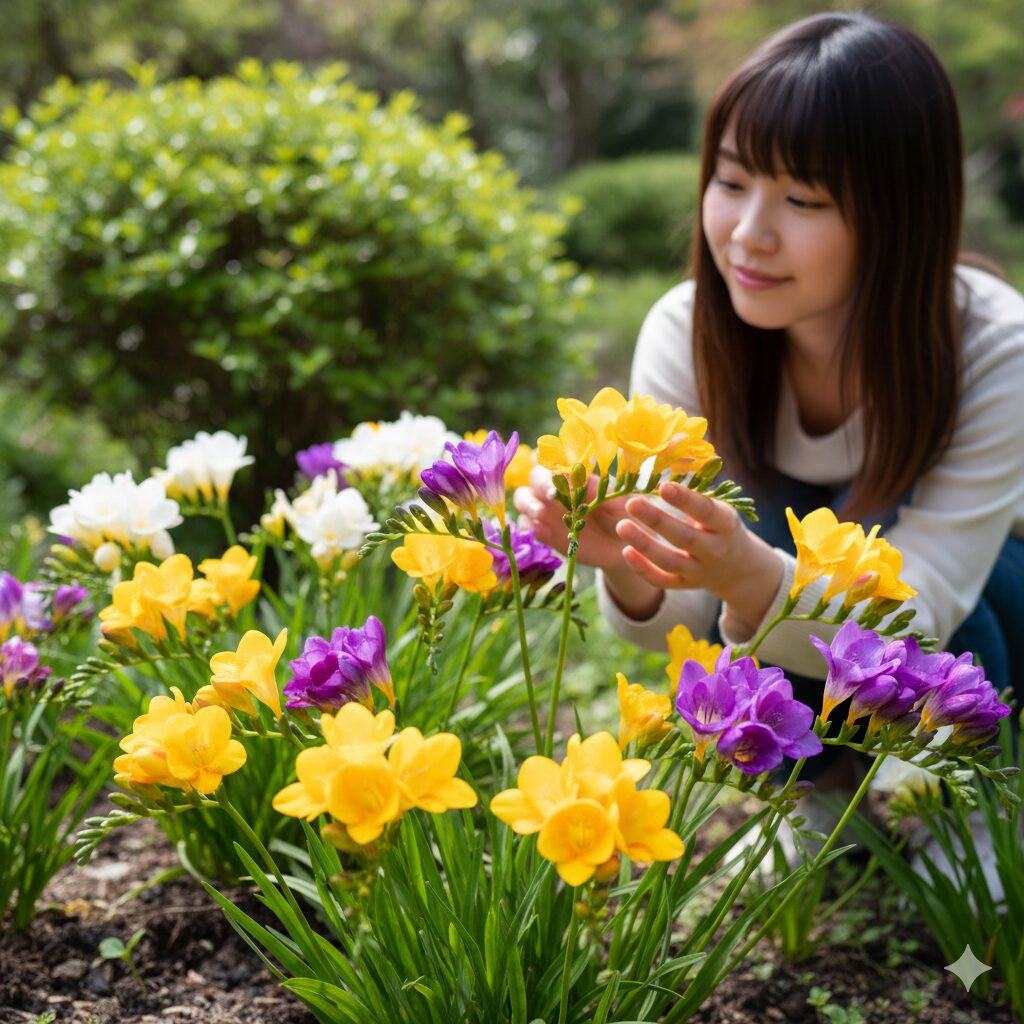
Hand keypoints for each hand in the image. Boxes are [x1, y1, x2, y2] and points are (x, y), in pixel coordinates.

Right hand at [512, 467, 629, 570]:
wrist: (622, 545)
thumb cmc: (623, 514)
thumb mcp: (617, 498)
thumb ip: (600, 484)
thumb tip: (585, 467)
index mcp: (574, 476)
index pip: (554, 462)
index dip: (552, 465)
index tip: (559, 477)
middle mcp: (556, 490)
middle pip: (534, 478)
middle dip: (539, 485)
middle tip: (551, 498)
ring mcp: (547, 511)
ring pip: (522, 499)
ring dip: (528, 504)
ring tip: (541, 514)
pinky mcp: (544, 532)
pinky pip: (526, 526)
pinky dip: (529, 527)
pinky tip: (543, 533)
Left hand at [617, 480, 782, 633]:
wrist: (737, 566)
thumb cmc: (718, 524)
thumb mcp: (716, 504)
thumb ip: (693, 484)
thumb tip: (671, 444)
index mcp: (725, 523)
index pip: (706, 511)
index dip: (685, 500)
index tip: (663, 486)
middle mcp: (715, 550)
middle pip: (685, 537)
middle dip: (657, 520)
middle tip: (631, 503)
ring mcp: (699, 571)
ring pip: (670, 561)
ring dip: (645, 545)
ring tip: (621, 526)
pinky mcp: (684, 585)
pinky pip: (662, 581)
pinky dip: (643, 569)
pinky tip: (626, 552)